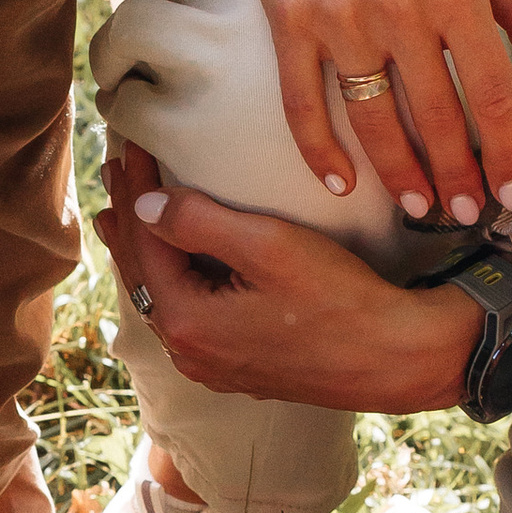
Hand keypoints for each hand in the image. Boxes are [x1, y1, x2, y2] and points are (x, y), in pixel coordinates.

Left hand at [98, 139, 482, 411]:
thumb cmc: (340, 298)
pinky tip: (175, 269)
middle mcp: (189, 353)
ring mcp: (213, 366)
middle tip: (115, 171)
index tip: (130, 143)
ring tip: (125, 217)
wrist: (397, 358)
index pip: (145, 239)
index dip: (135, 187)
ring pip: (161, 298)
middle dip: (129, 218)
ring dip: (145, 251)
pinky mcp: (239, 369)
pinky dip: (172, 280)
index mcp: (186, 321)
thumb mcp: (269, 246)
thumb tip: (143, 204)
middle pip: (143, 273)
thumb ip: (199, 222)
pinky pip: (187, 317)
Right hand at [224, 0, 511, 221]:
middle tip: (469, 214)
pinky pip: (303, 102)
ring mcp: (340, 17)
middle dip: (458, 176)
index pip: (492, 91)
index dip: (507, 150)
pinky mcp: (290, 21)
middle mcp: (399, 6)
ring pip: (373, 119)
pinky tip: (341, 183)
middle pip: (437, 116)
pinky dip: (319, 149)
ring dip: (400, 173)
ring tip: (420, 206)